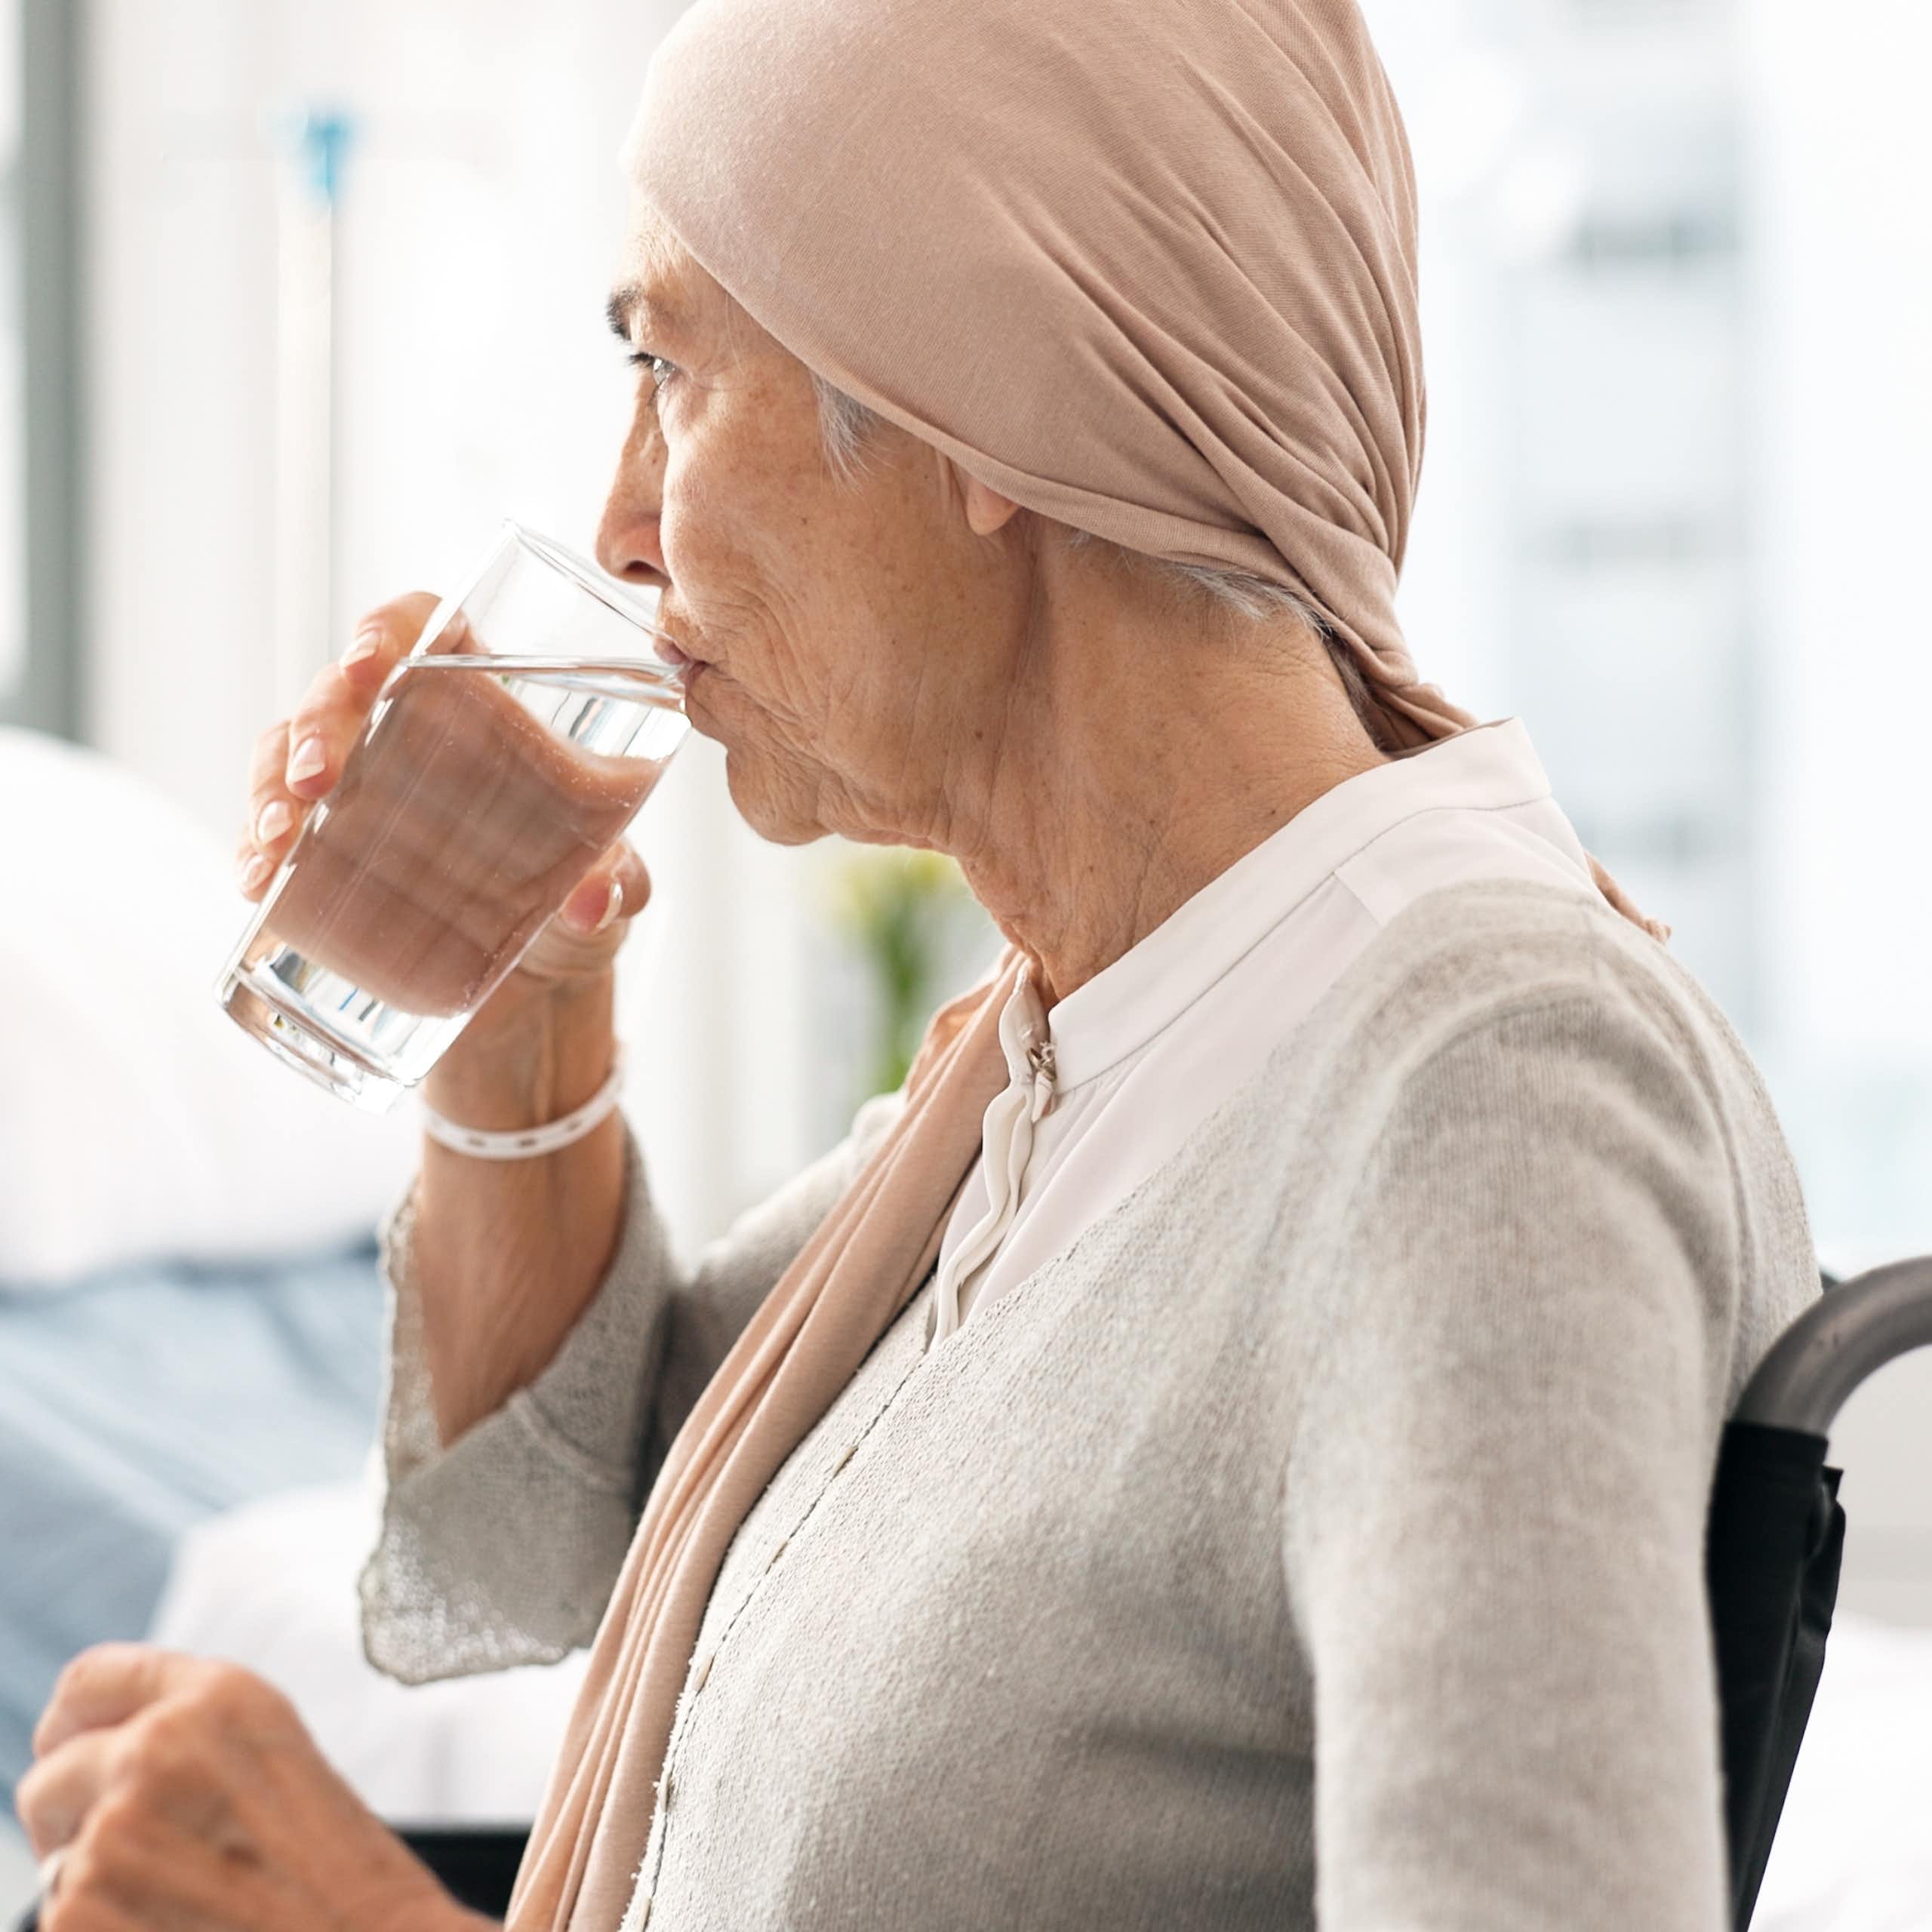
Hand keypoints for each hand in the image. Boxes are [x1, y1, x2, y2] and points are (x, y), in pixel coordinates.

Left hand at [16, 1643, 489, 1930]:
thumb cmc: (338, 1870)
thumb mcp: (275, 1756)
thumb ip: (189, 1730)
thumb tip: (92, 1747)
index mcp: (219, 1697)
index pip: (87, 1680)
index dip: (72, 1725)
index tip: (75, 1754)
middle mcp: (159, 1747)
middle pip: (50, 1773)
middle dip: (74, 1815)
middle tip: (132, 1855)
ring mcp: (115, 1830)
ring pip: (56, 1857)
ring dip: (95, 1883)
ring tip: (182, 1900)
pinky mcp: (83, 1908)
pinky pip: (58, 1917)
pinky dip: (103, 1929)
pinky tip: (172, 1928)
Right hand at [234, 592, 653, 1016]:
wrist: (544, 983)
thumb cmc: (578, 893)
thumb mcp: (615, 884)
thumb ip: (617, 883)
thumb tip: (594, 902)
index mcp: (480, 702)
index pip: (424, 627)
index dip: (388, 629)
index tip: (368, 664)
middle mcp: (406, 730)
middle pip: (340, 692)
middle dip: (316, 727)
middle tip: (318, 780)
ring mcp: (357, 788)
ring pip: (286, 753)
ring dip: (271, 788)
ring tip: (280, 839)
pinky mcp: (324, 852)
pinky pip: (272, 828)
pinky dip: (255, 850)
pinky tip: (257, 879)